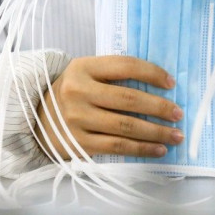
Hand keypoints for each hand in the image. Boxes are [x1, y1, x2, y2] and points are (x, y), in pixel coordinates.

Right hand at [36, 56, 184, 159]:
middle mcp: (78, 92)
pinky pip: (117, 147)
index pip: (125, 66)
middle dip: (159, 107)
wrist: (36, 117)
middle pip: (129, 99)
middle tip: (178, 114)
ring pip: (126, 127)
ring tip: (175, 135)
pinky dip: (141, 149)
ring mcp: (77, 119)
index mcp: (82, 67)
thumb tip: (158, 84)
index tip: (171, 83)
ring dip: (156, 132)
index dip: (152, 73)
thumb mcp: (85, 72)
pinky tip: (158, 149)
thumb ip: (113, 73)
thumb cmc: (72, 91)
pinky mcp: (79, 143)